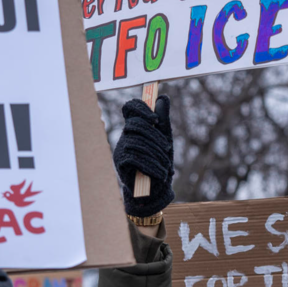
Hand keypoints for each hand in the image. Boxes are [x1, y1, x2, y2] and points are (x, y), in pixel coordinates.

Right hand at [113, 95, 173, 216]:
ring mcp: (120, 148)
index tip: (155, 119)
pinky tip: (160, 174)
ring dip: (155, 155)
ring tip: (166, 167)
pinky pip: (134, 158)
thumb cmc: (160, 162)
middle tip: (167, 148)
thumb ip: (163, 119)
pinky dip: (150, 166)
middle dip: (154, 136)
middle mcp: (126, 135)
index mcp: (136, 127)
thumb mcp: (165, 139)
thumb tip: (162, 97)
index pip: (130, 108)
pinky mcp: (120, 162)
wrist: (156, 189)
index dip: (140, 108)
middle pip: (135, 125)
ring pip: (136, 142)